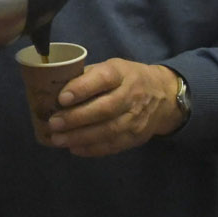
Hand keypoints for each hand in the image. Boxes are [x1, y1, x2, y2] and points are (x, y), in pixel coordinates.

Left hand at [42, 60, 182, 156]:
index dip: (82, 88)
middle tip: (53, 123)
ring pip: (108, 131)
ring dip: (80, 137)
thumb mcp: (111, 67)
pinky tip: (74, 148)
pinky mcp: (137, 136)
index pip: (103, 79)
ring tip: (58, 139)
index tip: (62, 98)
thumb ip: (87, 77)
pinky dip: (92, 149)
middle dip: (76, 118)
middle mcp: (131, 96)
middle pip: (104, 109)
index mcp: (121, 74)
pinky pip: (113, 145)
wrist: (164, 95)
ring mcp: (136, 118)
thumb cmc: (126, 79)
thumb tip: (53, 90)